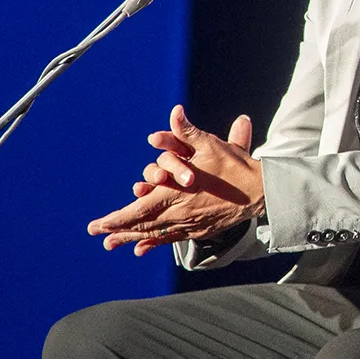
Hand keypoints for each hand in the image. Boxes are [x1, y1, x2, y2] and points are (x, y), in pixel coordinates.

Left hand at [89, 105, 264, 255]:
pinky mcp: (200, 228)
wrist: (262, 191)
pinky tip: (143, 247)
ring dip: (132, 238)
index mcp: (176, 194)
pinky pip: (172, 238)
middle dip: (117, 230)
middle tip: (97, 234)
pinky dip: (154, 242)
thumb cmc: (235, 167)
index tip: (98, 224)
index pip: (138, 209)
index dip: (116, 218)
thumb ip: (188, 131)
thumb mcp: (210, 146)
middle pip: (142, 225)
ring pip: (155, 234)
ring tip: (112, 244)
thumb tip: (175, 111)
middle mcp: (179, 213)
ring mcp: (190, 223)